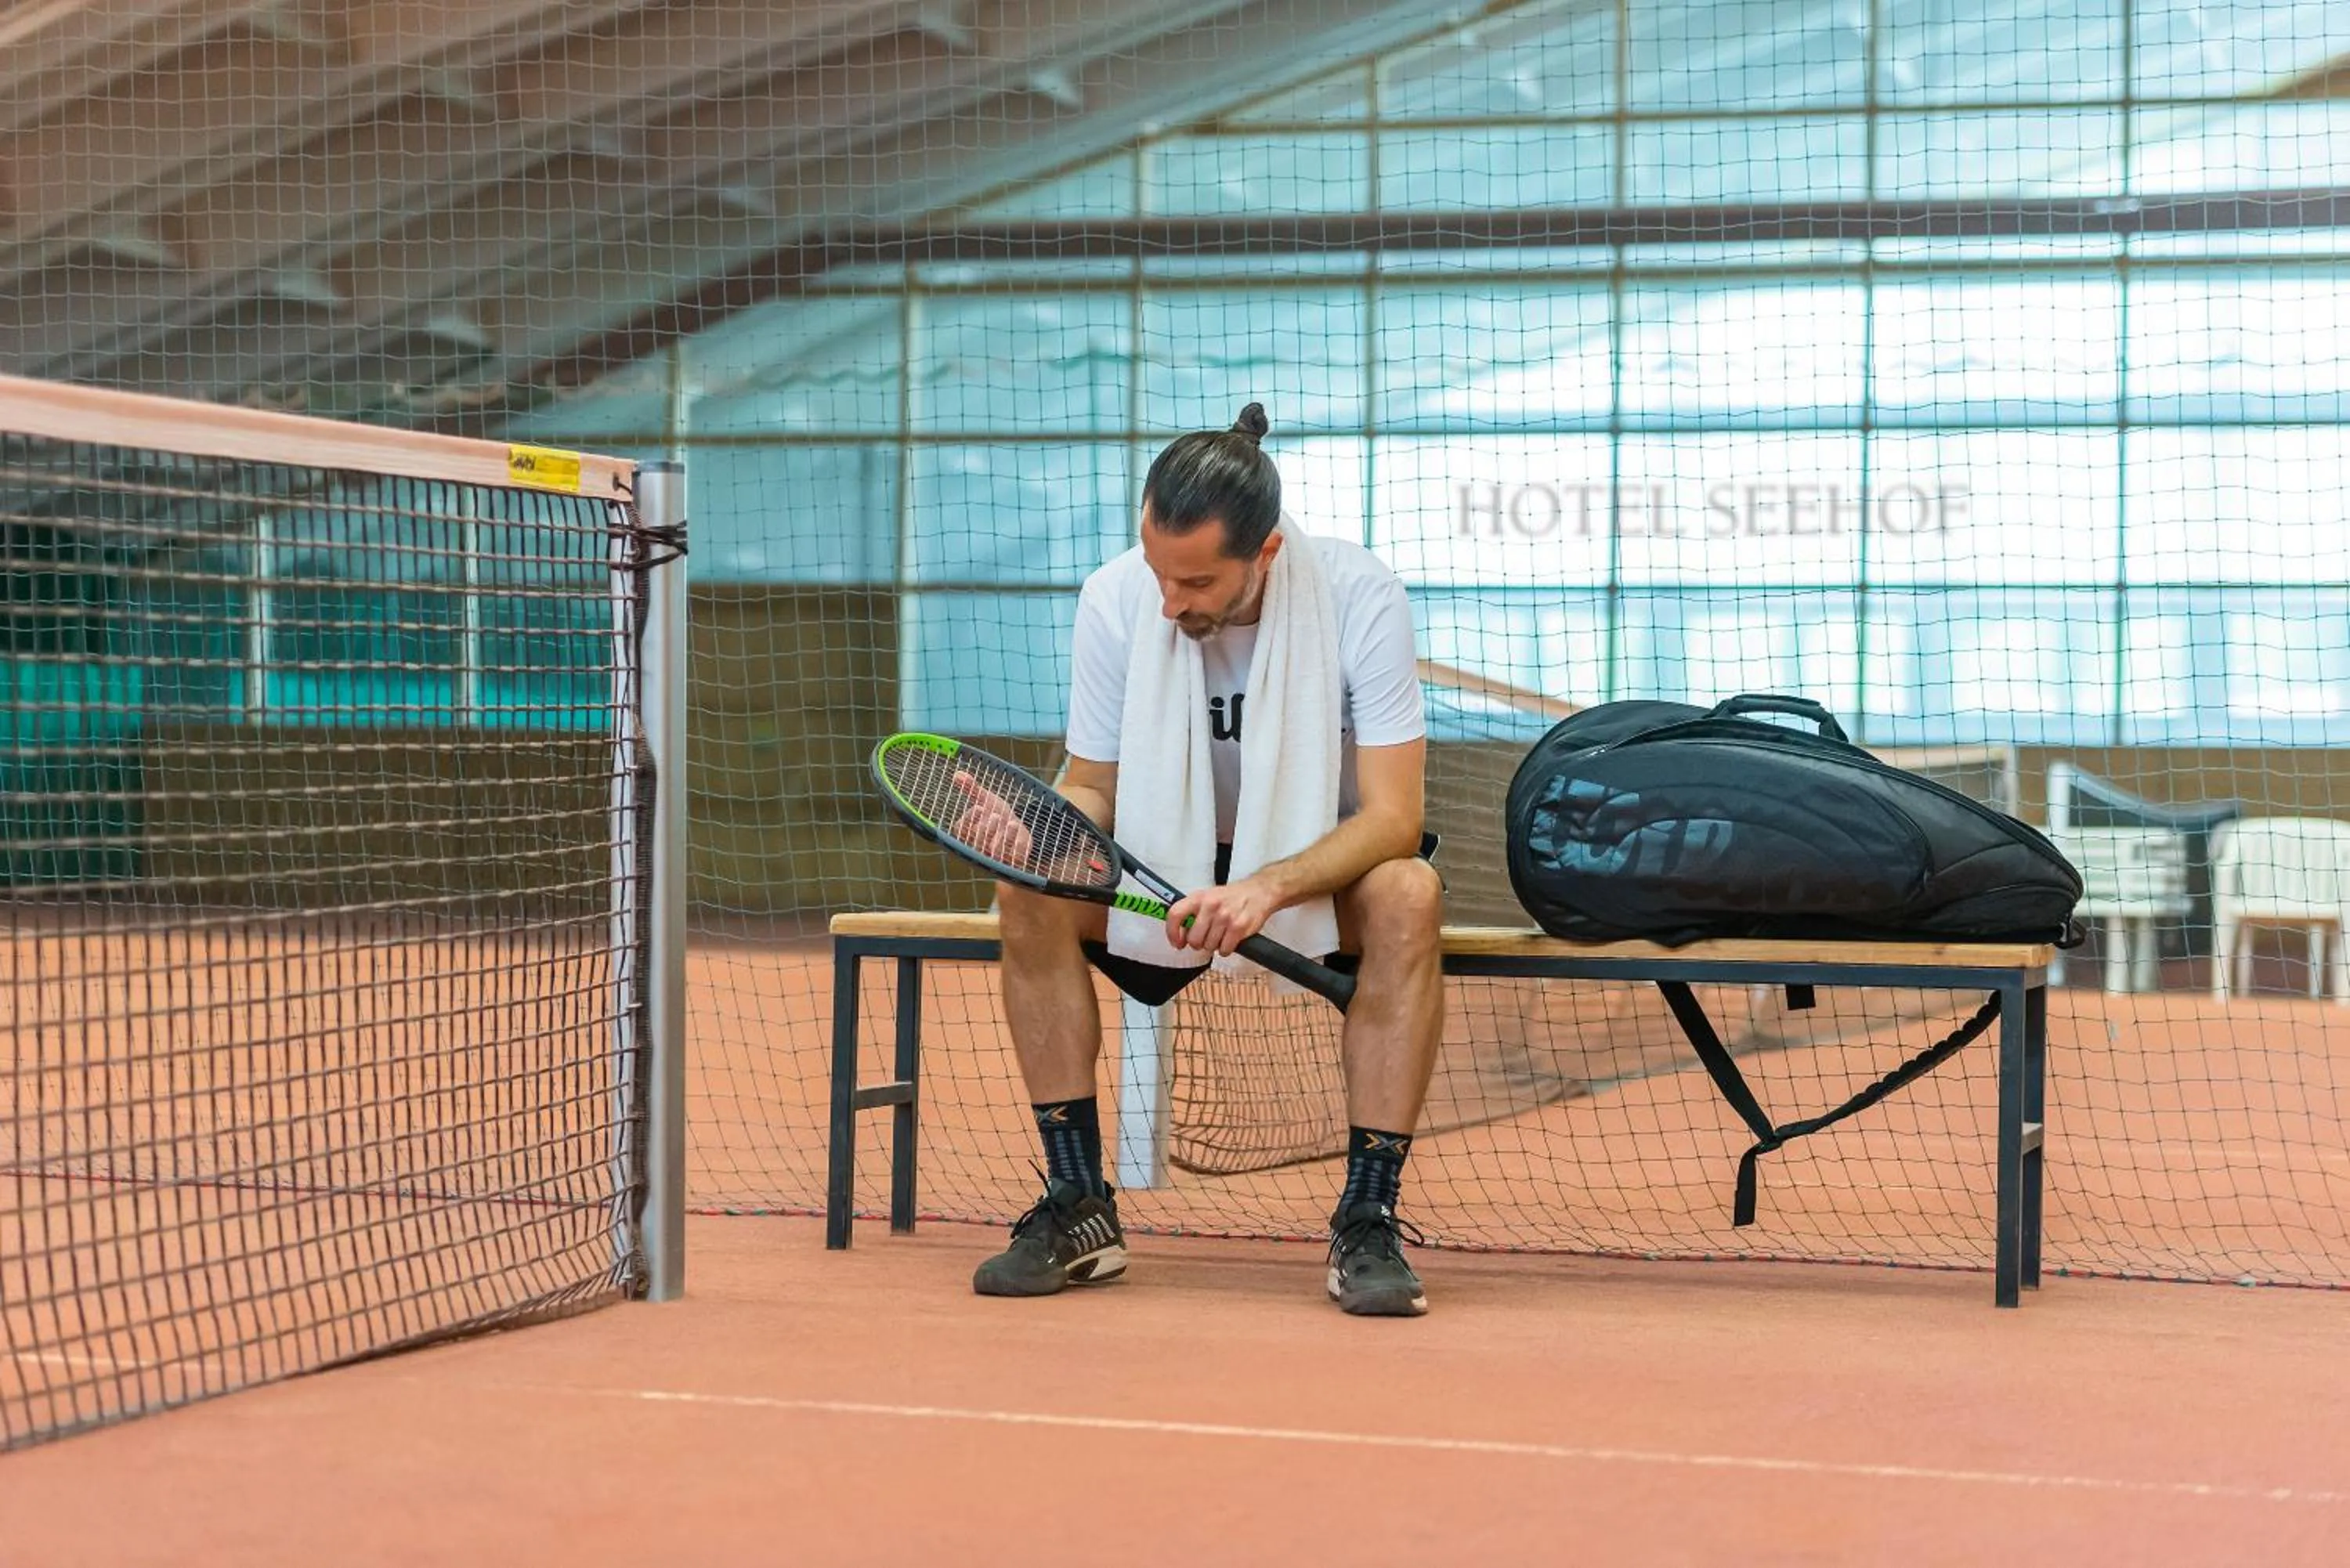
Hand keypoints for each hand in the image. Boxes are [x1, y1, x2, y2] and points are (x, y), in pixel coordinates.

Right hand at [950, 770, 1031, 865]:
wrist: (1019, 830)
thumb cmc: (998, 816)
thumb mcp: (987, 801)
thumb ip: (972, 789)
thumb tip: (957, 774)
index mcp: (969, 834)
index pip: (961, 830)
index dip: (970, 819)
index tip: (979, 807)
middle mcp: (980, 849)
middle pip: (978, 843)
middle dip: (986, 829)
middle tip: (995, 816)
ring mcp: (997, 857)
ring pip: (996, 852)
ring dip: (1003, 837)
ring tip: (1011, 823)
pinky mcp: (1015, 861)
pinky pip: (1015, 857)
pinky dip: (1018, 844)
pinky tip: (1020, 831)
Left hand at [1164, 875, 1284, 957]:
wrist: (1259, 891)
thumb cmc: (1232, 897)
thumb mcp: (1208, 897)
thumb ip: (1193, 913)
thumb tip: (1180, 933)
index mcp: (1199, 897)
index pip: (1175, 914)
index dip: (1172, 933)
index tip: (1177, 943)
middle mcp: (1210, 905)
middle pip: (1193, 939)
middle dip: (1199, 944)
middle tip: (1206, 939)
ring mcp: (1225, 916)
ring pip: (1209, 946)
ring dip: (1215, 945)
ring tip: (1222, 935)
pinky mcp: (1238, 927)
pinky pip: (1224, 950)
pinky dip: (1227, 949)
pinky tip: (1231, 940)